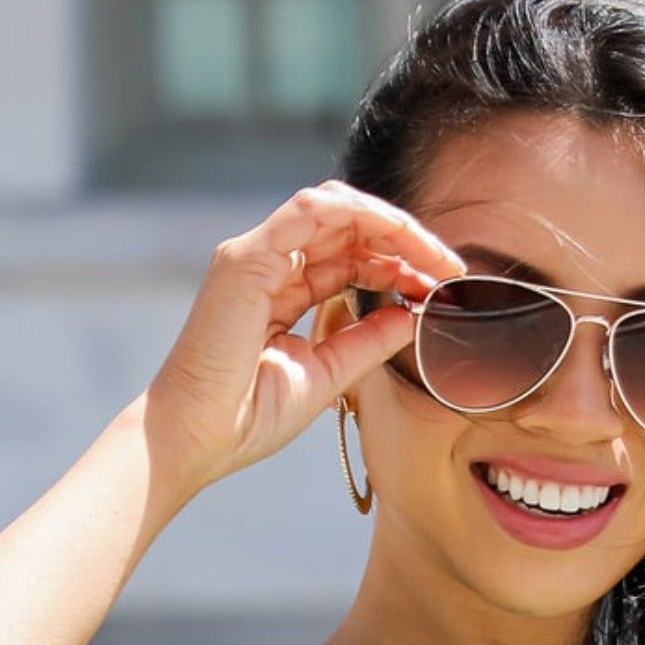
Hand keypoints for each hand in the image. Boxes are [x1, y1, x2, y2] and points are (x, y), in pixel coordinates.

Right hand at [140, 182, 461, 508]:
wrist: (196, 437)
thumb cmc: (247, 418)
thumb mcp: (327, 375)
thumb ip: (367, 343)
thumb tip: (412, 315)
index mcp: (282, 290)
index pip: (348, 257)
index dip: (397, 264)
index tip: (437, 287)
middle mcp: (268, 264)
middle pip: (347, 226)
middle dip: (403, 239)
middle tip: (448, 267)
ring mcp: (255, 254)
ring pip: (334, 207)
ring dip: (390, 224)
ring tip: (432, 255)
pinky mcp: (248, 256)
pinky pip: (312, 210)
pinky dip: (361, 216)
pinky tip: (399, 239)